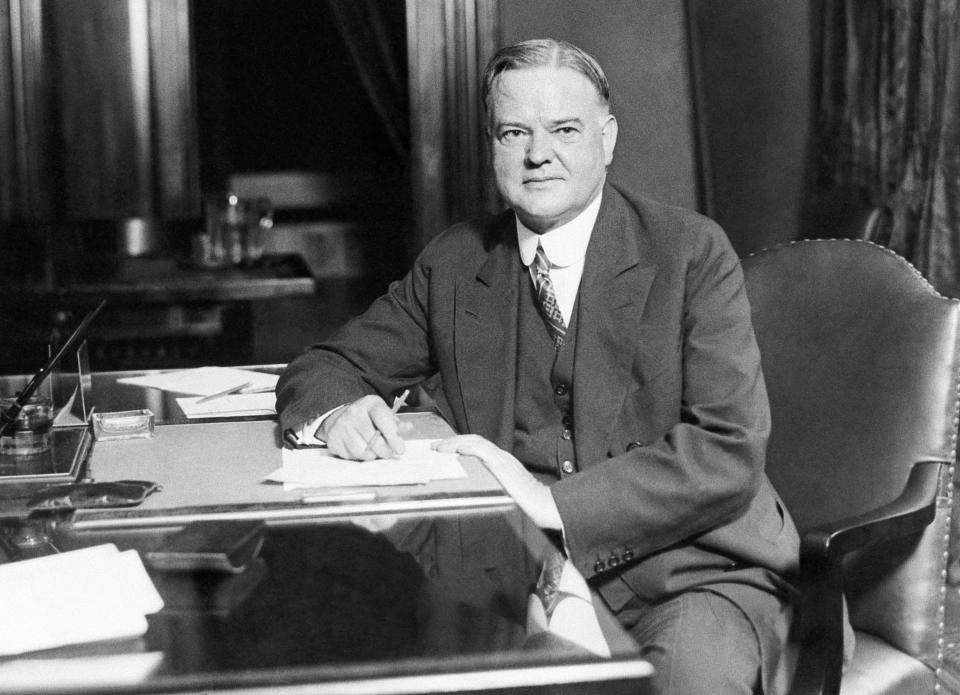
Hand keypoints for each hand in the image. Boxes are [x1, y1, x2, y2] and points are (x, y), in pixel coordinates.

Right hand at [318, 395, 405, 459]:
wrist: (342, 418)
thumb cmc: (369, 419)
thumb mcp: (384, 416)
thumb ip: (397, 424)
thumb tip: (409, 427)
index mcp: (370, 403)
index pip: (383, 419)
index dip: (393, 436)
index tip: (400, 449)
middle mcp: (353, 412)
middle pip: (373, 439)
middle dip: (384, 451)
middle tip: (388, 453)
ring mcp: (341, 426)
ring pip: (362, 451)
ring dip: (371, 455)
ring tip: (373, 450)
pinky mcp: (333, 439)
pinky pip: (350, 456)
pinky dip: (358, 457)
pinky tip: (359, 448)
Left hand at [434, 435, 562, 530]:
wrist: (541, 503)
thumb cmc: (525, 501)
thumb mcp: (504, 488)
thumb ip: (492, 483)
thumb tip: (473, 487)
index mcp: (501, 460)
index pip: (477, 444)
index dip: (459, 443)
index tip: (444, 448)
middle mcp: (501, 455)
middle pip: (473, 439)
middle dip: (452, 440)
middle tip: (436, 445)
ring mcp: (502, 458)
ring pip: (475, 441)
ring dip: (454, 442)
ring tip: (440, 447)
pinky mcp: (501, 464)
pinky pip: (481, 450)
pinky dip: (467, 447)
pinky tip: (456, 449)